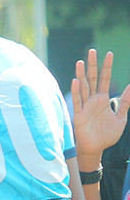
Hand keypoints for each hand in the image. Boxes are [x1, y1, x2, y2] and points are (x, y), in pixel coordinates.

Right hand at [72, 49, 129, 164]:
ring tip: (80, 62)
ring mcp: (85, 106)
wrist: (96, 148)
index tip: (109, 54)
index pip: (105, 79)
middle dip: (92, 65)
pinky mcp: (79, 115)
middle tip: (92, 51)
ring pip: (83, 87)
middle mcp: (93, 100)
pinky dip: (76, 92)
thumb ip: (126, 102)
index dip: (107, 67)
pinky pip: (78, 102)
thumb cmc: (107, 134)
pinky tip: (76, 82)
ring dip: (81, 75)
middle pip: (92, 79)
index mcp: (103, 99)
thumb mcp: (121, 118)